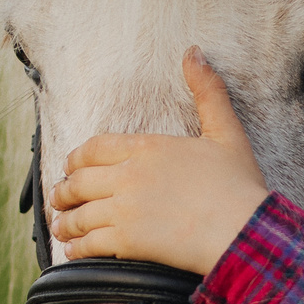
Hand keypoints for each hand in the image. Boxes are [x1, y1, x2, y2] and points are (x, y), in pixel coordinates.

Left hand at [47, 49, 270, 274]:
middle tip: (60, 199)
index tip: (71, 168)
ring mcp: (124, 209)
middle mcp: (128, 176)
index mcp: (147, 148)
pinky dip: (75, 247)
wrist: (243, 230)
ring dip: (65, 221)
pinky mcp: (126, 241)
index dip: (76, 159)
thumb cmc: (238, 186)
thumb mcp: (226, 132)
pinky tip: (74, 249)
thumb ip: (208, 92)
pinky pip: (87, 244)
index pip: (94, 148)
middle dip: (64, 191)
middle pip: (78, 182)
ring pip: (78, 214)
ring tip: (62, 228)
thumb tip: (193, 53)